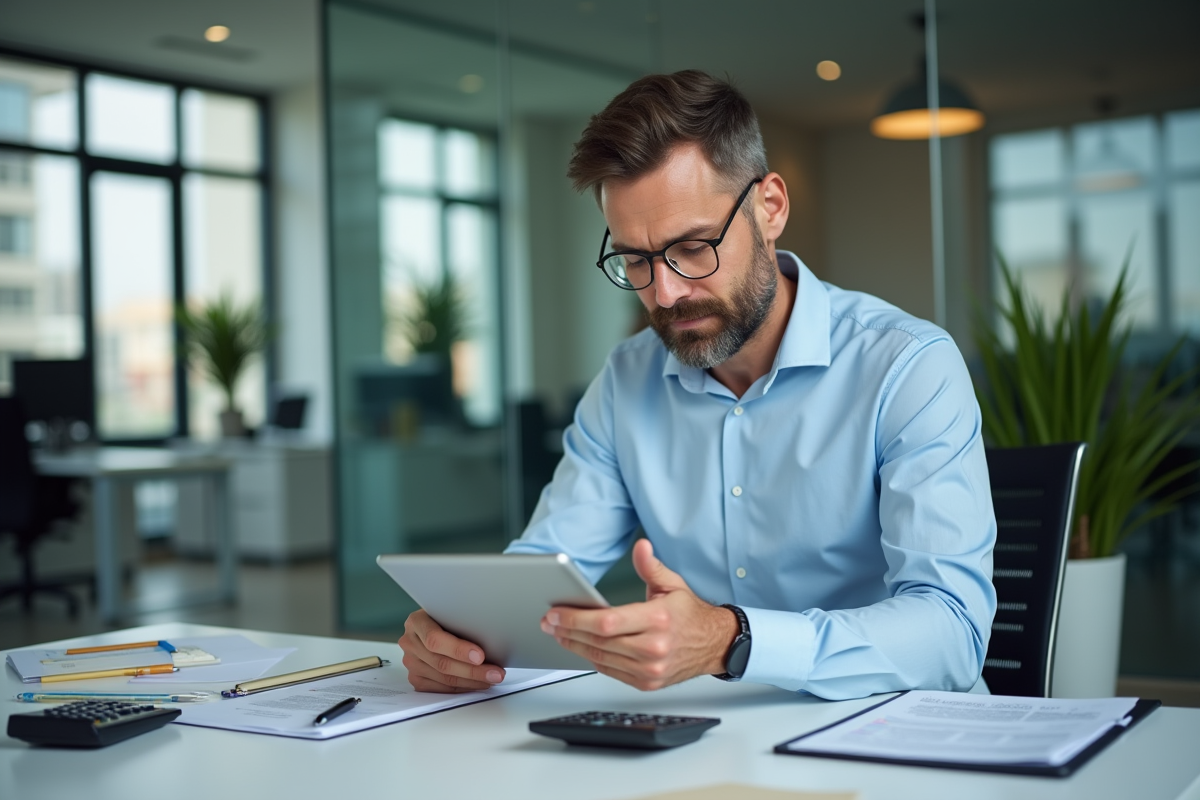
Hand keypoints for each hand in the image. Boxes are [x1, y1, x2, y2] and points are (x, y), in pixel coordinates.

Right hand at [398, 609, 506, 692]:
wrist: (431, 626)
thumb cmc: (446, 617)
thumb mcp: (451, 612)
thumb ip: (461, 622)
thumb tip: (491, 639)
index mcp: (416, 621)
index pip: (434, 639)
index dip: (458, 649)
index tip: (480, 656)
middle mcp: (410, 642)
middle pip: (441, 663)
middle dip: (473, 670)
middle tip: (495, 673)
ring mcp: (411, 662)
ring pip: (444, 678)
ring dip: (472, 681)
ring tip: (492, 678)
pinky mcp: (416, 678)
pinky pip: (441, 688)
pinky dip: (462, 687)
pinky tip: (478, 683)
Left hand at [540, 539, 736, 690]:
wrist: (714, 645)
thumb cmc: (690, 614)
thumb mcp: (673, 584)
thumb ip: (651, 566)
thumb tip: (640, 547)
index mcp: (659, 620)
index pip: (608, 623)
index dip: (577, 619)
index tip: (556, 613)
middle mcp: (654, 648)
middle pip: (599, 642)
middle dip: (568, 631)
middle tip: (548, 622)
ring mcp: (650, 669)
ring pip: (601, 659)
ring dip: (575, 646)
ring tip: (559, 633)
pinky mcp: (647, 682)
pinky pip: (610, 671)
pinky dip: (592, 658)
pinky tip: (581, 646)